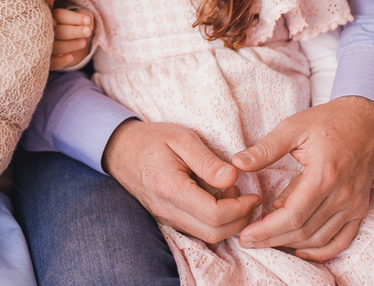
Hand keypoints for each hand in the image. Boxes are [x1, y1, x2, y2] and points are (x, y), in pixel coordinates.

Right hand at [50, 4, 94, 69]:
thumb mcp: (84, 17)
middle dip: (74, 31)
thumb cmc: (79, 26)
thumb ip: (86, 16)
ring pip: (55, 46)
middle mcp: (46, 30)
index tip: (87, 20)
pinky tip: (71, 58)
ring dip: (69, 45)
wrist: (76, 43)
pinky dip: (60, 61)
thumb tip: (87, 24)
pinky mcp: (49, 60)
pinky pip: (52, 63)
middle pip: (57, 31)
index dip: (74, 18)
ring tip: (83, 43)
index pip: (60, 15)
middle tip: (88, 32)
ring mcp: (45, 46)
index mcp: (53, 16)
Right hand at [103, 119, 261, 243]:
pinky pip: (196, 230)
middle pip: (213, 233)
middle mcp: (166, 210)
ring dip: (227, 223)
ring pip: (205, 236)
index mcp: (171, 188)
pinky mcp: (167, 219)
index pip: (214, 215)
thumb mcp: (182, 138)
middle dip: (239, 220)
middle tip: (249, 199)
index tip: (253, 194)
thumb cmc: (153, 139)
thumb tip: (233, 178)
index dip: (240, 209)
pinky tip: (217, 200)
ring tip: (233, 196)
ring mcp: (165, 217)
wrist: (120, 149)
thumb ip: (208, 160)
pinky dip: (214, 222)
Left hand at [233, 96, 373, 260]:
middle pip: (304, 231)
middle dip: (273, 240)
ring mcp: (354, 205)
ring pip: (320, 239)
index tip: (246, 235)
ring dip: (292, 245)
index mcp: (324, 176)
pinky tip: (300, 251)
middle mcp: (342, 195)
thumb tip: (237, 163)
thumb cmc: (327, 121)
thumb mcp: (293, 128)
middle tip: (248, 241)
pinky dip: (321, 251)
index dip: (267, 229)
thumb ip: (266, 149)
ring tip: (267, 242)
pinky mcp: (360, 209)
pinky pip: (343, 240)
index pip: (293, 215)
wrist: (364, 120)